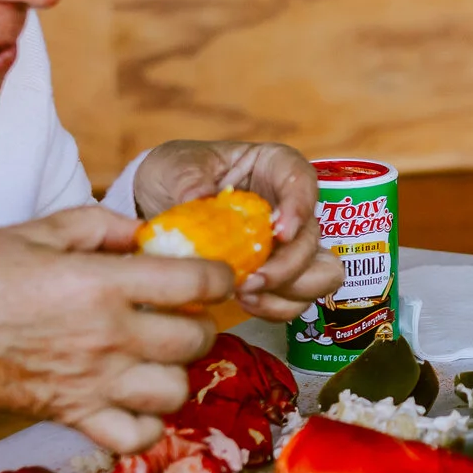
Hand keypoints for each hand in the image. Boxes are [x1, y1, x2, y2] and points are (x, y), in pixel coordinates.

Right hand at [0, 205, 230, 452]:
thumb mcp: (35, 229)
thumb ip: (99, 228)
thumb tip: (142, 234)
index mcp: (101, 284)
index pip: (196, 284)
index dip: (218, 275)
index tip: (211, 273)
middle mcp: (107, 338)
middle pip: (196, 339)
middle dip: (198, 321)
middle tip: (177, 310)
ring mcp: (93, 382)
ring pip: (176, 390)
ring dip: (176, 371)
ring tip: (155, 355)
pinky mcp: (73, 415)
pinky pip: (136, 436)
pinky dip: (146, 423)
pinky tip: (134, 398)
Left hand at [132, 140, 342, 321]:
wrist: (154, 204)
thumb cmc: (174, 174)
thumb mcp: (175, 166)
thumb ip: (189, 180)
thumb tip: (199, 198)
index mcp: (273, 167)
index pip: (302, 180)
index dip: (300, 207)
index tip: (280, 232)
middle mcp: (288, 206)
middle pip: (311, 236)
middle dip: (289, 265)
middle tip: (253, 280)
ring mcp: (286, 244)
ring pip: (319, 272)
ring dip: (289, 290)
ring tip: (247, 294)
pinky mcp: (275, 274)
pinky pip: (294, 298)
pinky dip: (276, 307)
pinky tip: (245, 302)